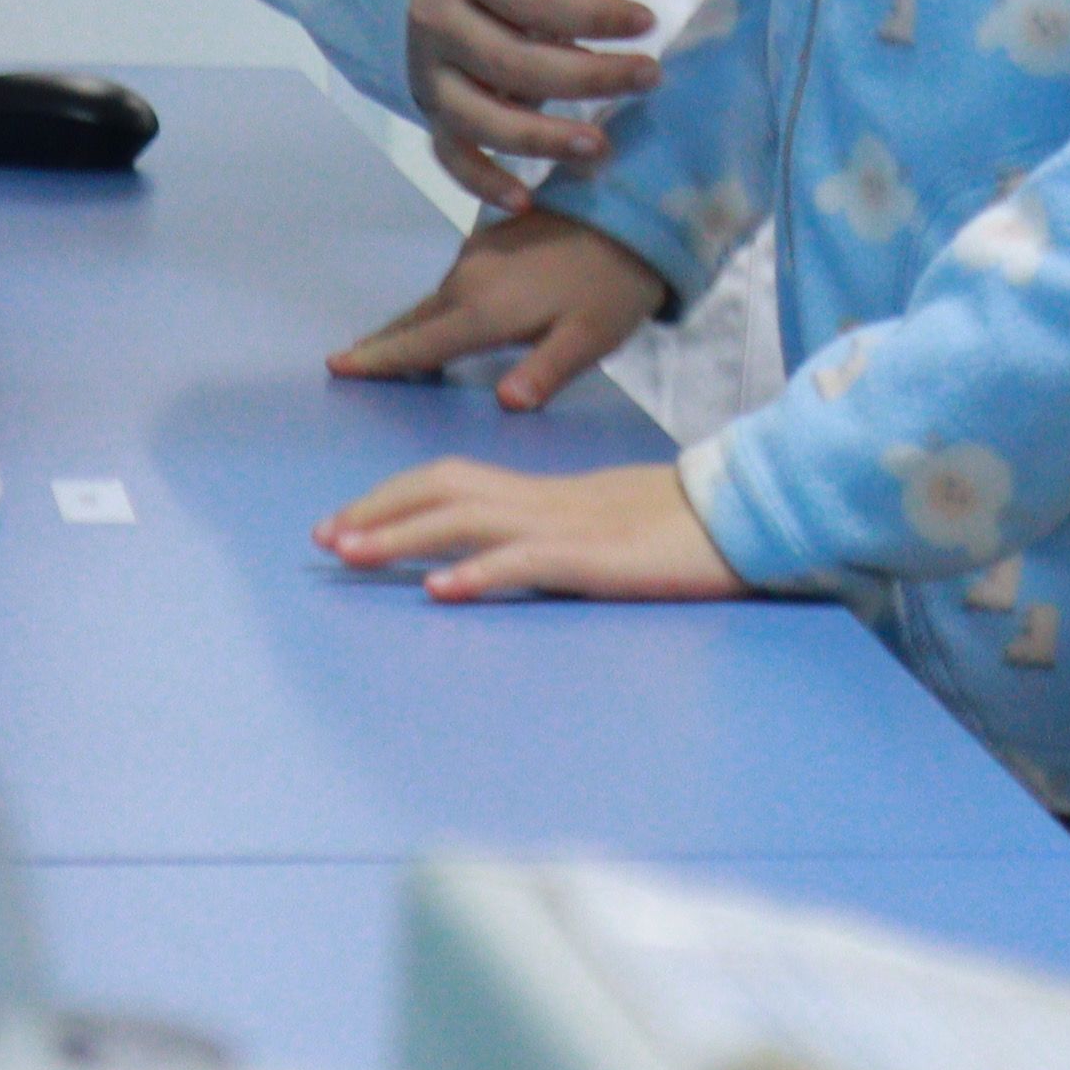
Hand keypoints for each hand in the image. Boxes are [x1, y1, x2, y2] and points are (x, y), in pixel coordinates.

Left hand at [319, 457, 742, 602]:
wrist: (746, 516)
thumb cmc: (680, 531)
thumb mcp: (601, 531)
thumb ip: (551, 540)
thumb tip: (497, 561)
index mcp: (544, 495)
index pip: (452, 480)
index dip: (392, 498)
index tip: (343, 525)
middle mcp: (545, 501)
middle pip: (443, 488)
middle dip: (376, 511)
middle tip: (323, 539)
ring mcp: (568, 526)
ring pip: (468, 518)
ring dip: (402, 536)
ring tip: (350, 556)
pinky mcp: (595, 558)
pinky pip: (526, 560)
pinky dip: (478, 571)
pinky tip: (441, 589)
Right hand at [328, 207, 670, 415]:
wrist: (634, 210)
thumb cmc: (613, 286)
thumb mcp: (589, 339)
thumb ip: (545, 372)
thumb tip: (505, 403)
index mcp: (485, 309)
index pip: (419, 345)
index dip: (378, 359)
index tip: (336, 366)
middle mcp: (468, 278)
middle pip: (414, 321)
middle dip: (381, 344)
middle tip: (346, 362)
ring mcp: (477, 254)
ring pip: (432, 300)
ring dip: (410, 325)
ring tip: (386, 350)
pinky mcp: (490, 239)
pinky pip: (450, 283)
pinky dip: (434, 305)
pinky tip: (438, 317)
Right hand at [406, 0, 660, 202]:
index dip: (594, 15)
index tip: (648, 22)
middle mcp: (437, 17)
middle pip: (512, 62)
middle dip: (588, 77)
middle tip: (651, 78)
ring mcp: (430, 69)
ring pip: (480, 117)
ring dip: (542, 140)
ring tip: (603, 147)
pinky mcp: (431, 105)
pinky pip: (449, 153)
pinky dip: (481, 182)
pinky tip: (525, 201)